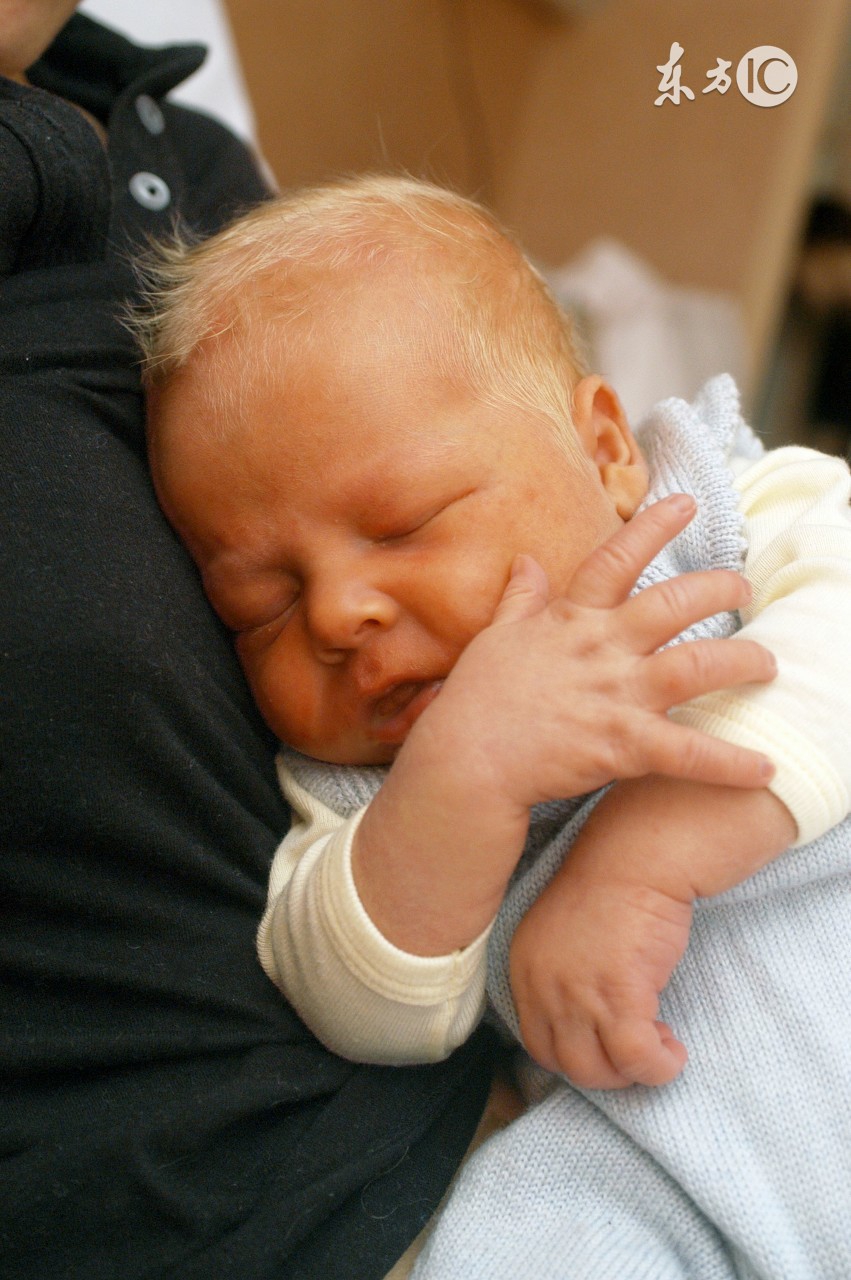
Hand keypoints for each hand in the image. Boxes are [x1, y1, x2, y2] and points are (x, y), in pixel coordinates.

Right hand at [354, 496, 776, 958]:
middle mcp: (601, 648)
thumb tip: (528, 561)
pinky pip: (688, 752)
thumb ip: (520, 599)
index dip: (653, 526)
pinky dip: (729, 762)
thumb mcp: (496, 638)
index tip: (686, 504)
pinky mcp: (623, 744)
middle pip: (675, 604)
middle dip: (719, 589)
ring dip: (742, 661)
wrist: (466, 763)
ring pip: (697, 666)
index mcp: (571, 619)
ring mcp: (616, 694)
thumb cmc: (476, 702)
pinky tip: (764, 768)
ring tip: (768, 664)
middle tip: (744, 589)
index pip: (616, 559)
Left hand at [509, 852, 691, 1088]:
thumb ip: (564, 978)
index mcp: (524, 968)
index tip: (607, 1044)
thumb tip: (588, 1024)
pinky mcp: (619, 996)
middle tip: (636, 1049)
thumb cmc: (613, 887)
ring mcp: (577, 994)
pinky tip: (673, 1050)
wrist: (638, 856)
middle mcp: (542, 986)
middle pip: (566, 1064)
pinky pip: (637, 1059)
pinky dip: (658, 1066)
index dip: (577, 1054)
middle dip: (606, 1070)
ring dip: (631, 1072)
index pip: (536, 1042)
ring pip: (598, 1071)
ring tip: (658, 1047)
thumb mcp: (567, 936)